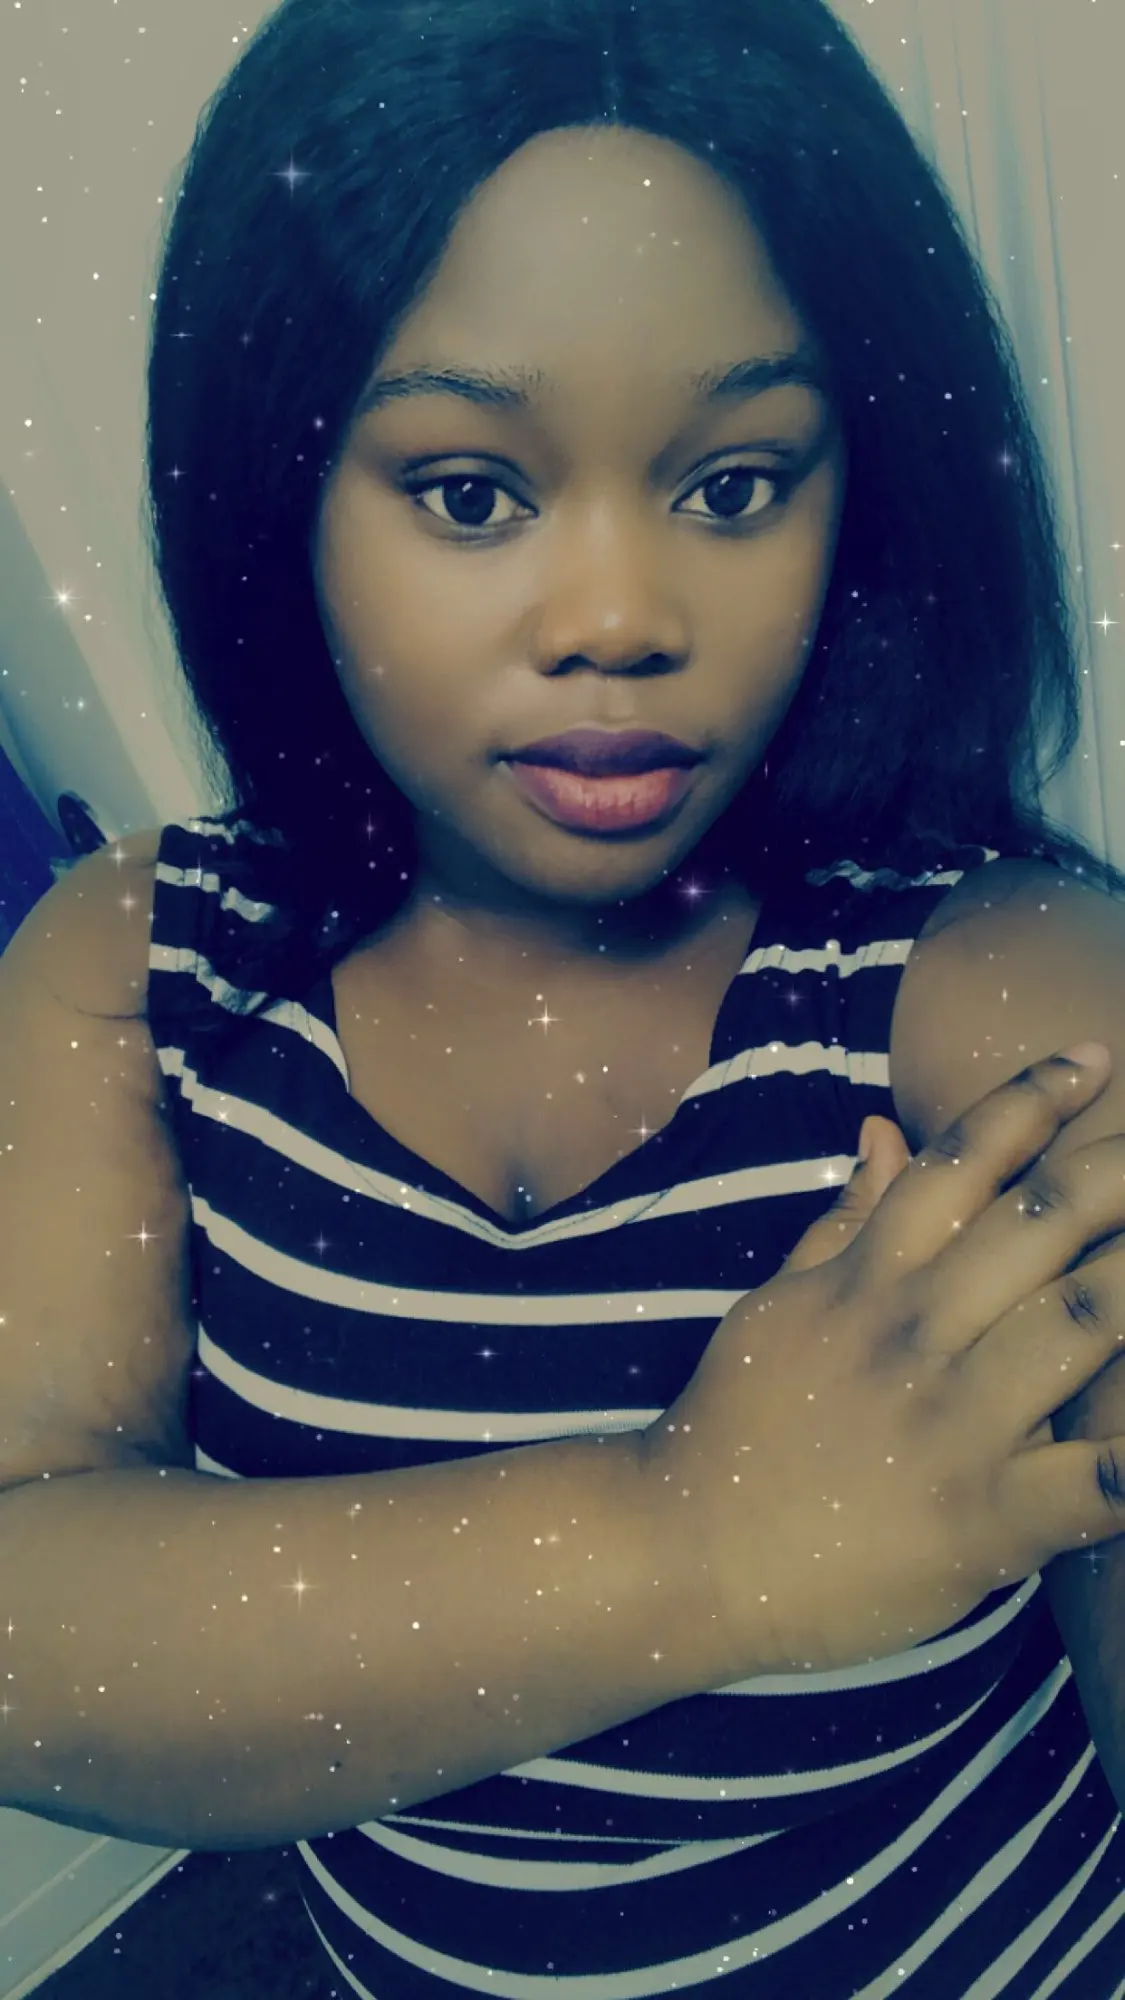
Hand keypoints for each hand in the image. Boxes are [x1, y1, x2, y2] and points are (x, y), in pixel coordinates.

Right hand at [640, 1047, 1124, 1677]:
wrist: (678, 1555)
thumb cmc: (734, 1429)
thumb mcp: (779, 1308)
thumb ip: (844, 1222)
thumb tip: (883, 1131)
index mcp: (868, 1282)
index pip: (959, 1165)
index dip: (1030, 1101)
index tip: (1093, 1057)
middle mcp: (914, 1333)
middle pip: (1040, 1223)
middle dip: (1118, 1170)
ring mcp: (950, 1423)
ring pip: (1080, 1325)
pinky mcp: (980, 1521)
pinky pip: (1086, 1484)